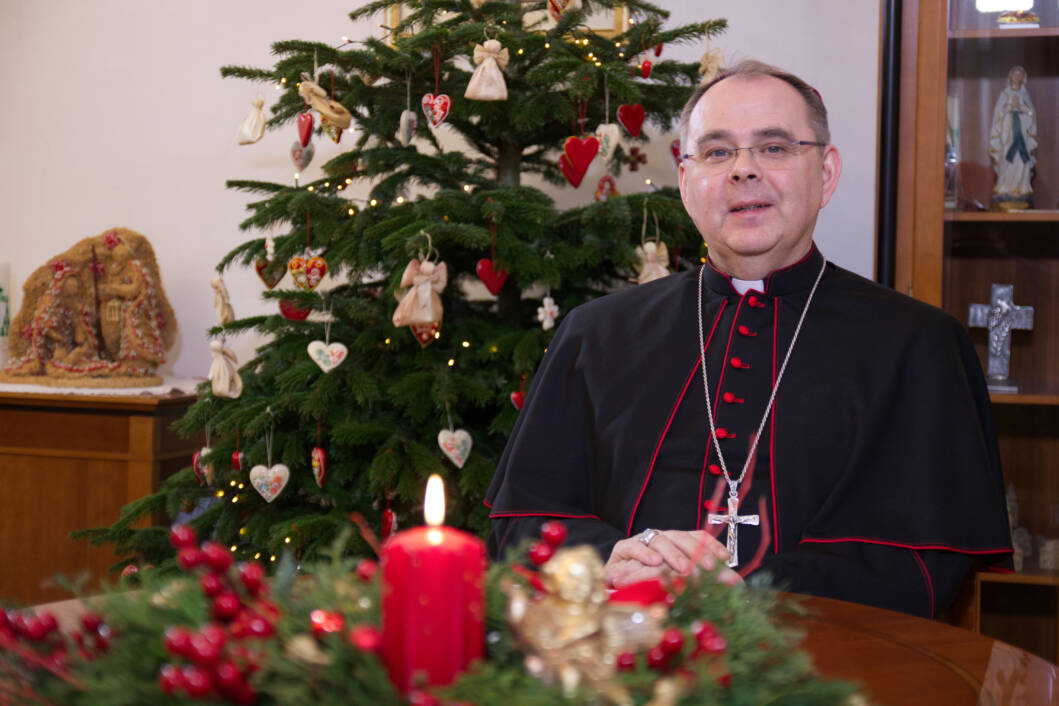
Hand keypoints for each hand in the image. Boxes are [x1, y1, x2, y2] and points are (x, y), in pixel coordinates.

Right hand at [604, 529, 741, 587]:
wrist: (613, 596)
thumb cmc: (648, 592)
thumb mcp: (680, 588)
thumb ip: (705, 583)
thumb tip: (736, 583)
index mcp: (675, 546)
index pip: (696, 537)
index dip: (710, 544)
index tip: (724, 557)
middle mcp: (659, 541)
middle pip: (679, 536)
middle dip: (696, 550)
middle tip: (708, 566)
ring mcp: (640, 543)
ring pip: (658, 539)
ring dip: (673, 553)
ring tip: (684, 568)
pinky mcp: (621, 551)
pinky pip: (633, 546)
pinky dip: (645, 553)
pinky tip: (655, 563)